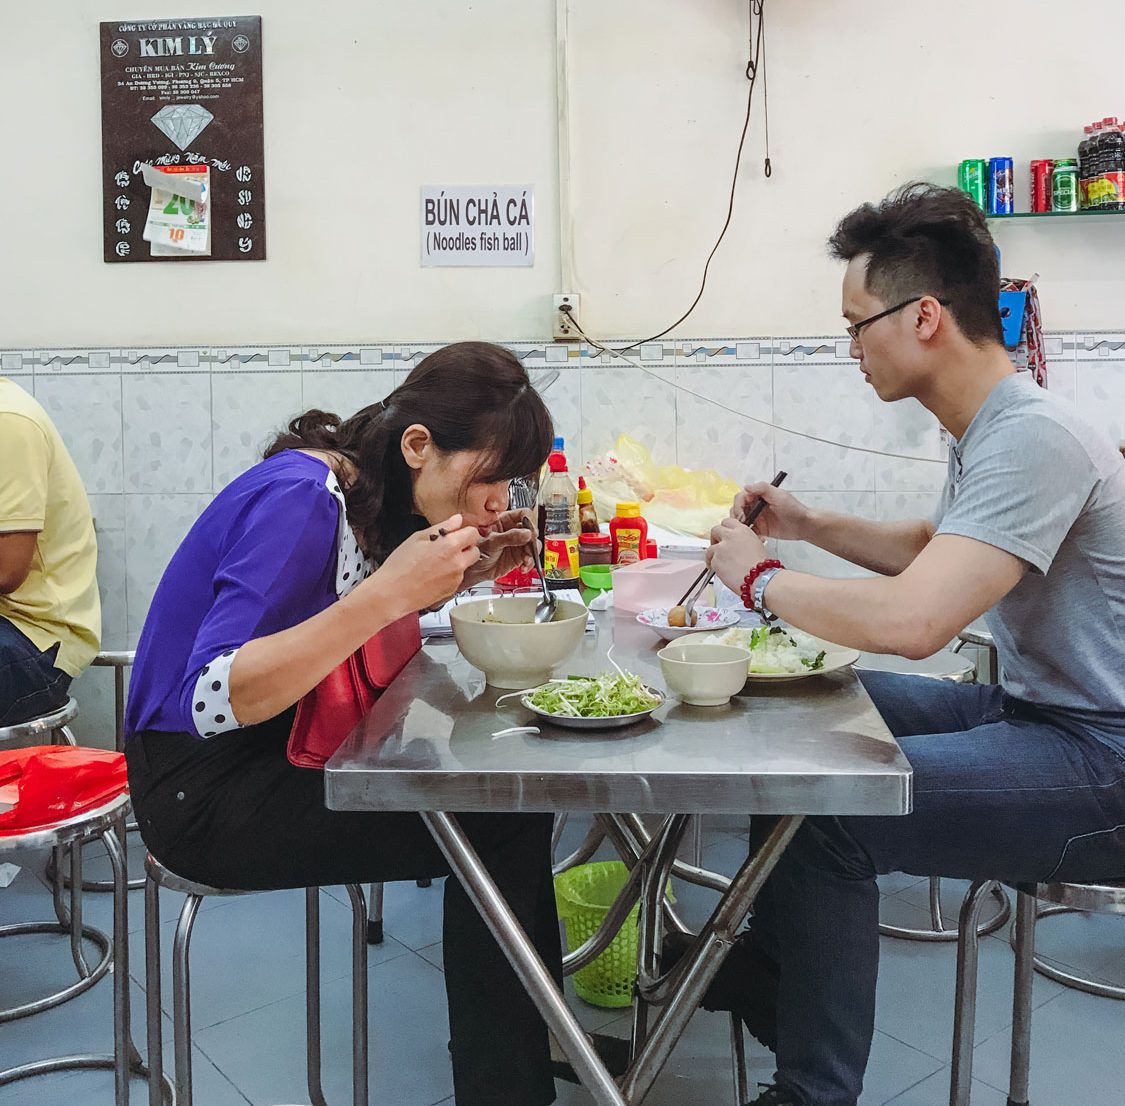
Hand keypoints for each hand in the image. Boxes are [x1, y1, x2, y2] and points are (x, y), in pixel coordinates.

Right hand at [361, 514, 481, 617]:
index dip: (465, 532)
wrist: (393, 593)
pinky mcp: (452, 590)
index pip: (474, 533)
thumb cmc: (400, 566)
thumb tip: (457, 520)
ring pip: (467, 564)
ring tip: (436, 562)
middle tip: (447, 547)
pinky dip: (451, 574)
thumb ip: (442, 527)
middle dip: (465, 547)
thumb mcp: (417, 538)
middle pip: (475, 550)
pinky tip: (434, 574)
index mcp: (450, 546)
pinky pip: (458, 577)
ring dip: (458, 561)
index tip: (457, 533)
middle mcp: (458, 563)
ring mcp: (456, 578)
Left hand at [460, 509, 537, 589]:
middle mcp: (513, 530)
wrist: (471, 570)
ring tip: (526, 560)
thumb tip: (526, 533)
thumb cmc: (474, 550)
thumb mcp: (491, 542)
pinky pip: (530, 557)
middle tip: (530, 547)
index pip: (524, 514)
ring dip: (532, 552)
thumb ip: (509, 537)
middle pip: (532, 529)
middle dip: (532, 539)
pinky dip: (530, 562)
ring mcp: (517, 543)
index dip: (529, 521)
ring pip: (533, 544)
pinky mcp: (518, 556)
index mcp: (504, 520)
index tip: (530, 531)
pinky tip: (524, 566)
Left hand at [706, 517, 768, 593]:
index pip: (727, 521)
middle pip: (715, 530)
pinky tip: (722, 572)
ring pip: (710, 548)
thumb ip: (745, 540)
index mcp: (742, 530)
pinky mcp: (715, 560)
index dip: (725, 529)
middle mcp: (730, 536)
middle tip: (718, 547)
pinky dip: (714, 566)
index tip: (724, 535)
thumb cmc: (762, 566)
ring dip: (713, 555)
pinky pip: (711, 562)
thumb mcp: (757, 545)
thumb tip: (741, 543)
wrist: (759, 579)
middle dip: (715, 538)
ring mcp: (721, 548)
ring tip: (719, 563)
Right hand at [732, 482, 811, 540]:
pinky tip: (753, 537)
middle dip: (737, 516)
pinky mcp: (760, 529)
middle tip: (743, 524)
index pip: (741, 497)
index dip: (738, 505)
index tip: (742, 514)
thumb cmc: (794, 508)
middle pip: (738, 509)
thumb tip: (746, 487)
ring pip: (741, 520)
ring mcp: (757, 518)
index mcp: (759, 496)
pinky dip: (746, 534)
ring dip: (740, 525)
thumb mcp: (779, 495)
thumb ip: (762, 488)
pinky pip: (748, 531)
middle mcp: (756, 506)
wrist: (804, 525)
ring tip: (746, 531)